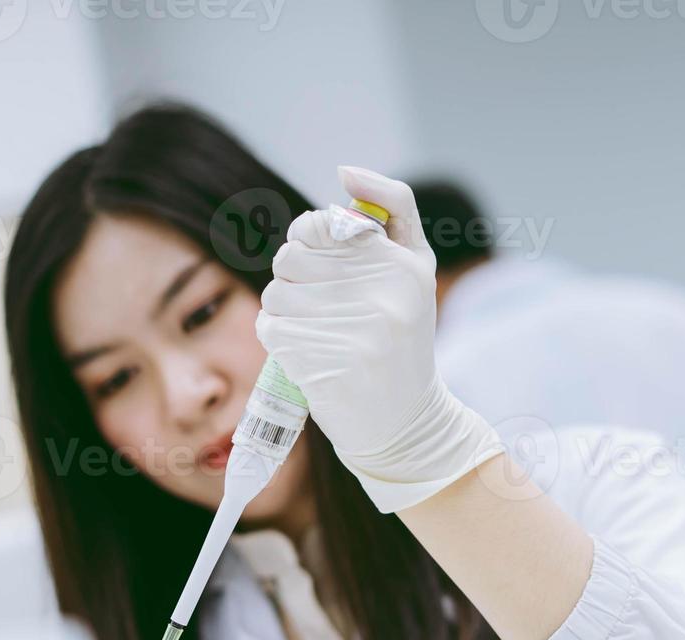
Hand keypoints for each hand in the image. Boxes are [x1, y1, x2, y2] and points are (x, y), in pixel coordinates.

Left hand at [257, 166, 501, 512]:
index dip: (306, 237)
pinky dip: (277, 337)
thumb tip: (345, 170)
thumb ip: (391, 212)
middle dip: (292, 275)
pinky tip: (302, 349)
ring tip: (311, 327)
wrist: (406, 423)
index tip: (318, 259)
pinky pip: (269, 328)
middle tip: (313, 298)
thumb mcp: (415, 270)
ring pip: (276, 293)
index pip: (321, 222)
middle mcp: (382, 293)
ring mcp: (352, 330)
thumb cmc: (403, 339)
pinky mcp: (322, 363)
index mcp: (403, 263)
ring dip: (283, 309)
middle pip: (291, 256)